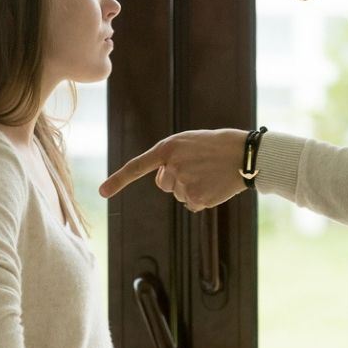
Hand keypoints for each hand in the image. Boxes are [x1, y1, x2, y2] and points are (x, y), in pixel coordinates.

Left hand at [99, 129, 248, 210]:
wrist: (245, 154)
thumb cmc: (218, 145)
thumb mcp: (189, 143)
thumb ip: (172, 157)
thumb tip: (164, 181)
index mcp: (168, 148)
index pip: (137, 167)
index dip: (118, 180)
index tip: (101, 193)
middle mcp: (172, 166)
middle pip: (165, 184)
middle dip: (177, 179)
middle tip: (200, 166)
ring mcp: (184, 184)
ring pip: (180, 195)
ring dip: (193, 188)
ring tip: (211, 173)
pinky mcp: (196, 199)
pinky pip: (192, 205)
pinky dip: (203, 199)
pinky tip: (215, 185)